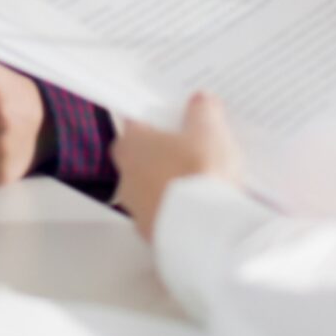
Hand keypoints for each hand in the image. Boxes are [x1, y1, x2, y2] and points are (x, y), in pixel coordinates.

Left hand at [111, 93, 241, 240]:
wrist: (206, 232)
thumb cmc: (199, 175)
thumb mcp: (208, 131)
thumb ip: (202, 111)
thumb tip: (200, 101)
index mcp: (132, 145)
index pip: (133, 124)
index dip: (152, 119)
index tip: (169, 118)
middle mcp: (127, 177)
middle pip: (140, 157)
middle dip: (161, 154)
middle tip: (189, 149)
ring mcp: (137, 209)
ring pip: (150, 189)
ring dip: (169, 185)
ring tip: (201, 182)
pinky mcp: (152, 235)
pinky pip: (164, 216)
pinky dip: (178, 212)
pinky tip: (202, 209)